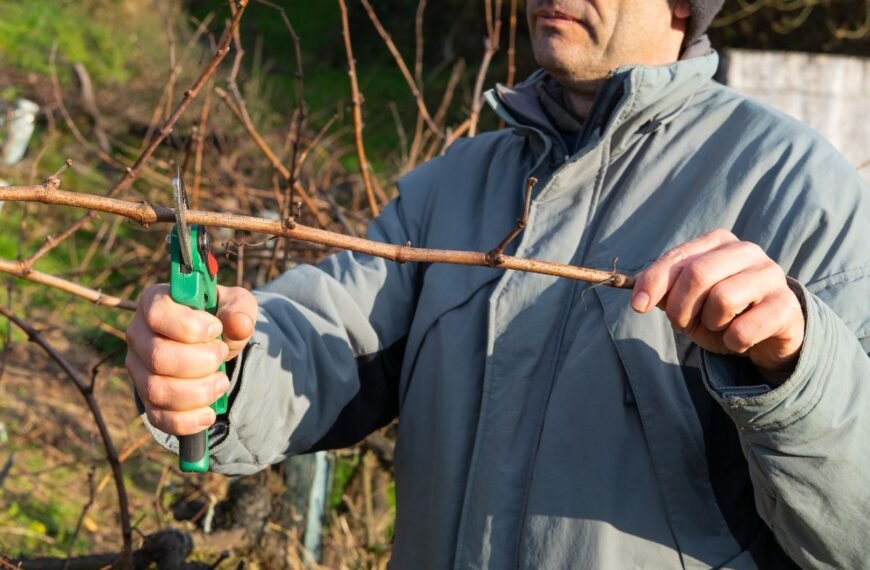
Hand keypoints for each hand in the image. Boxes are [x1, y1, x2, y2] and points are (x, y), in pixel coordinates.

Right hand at [126, 284, 256, 435]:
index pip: (156, 313)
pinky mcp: (146, 398)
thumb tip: (239, 325)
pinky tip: (209, 413)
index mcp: (154, 302)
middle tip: (221, 354)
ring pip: (157, 390)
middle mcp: (138, 335)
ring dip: (199, 391)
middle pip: (158, 357)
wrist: (216, 343)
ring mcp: (138, 369)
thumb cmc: (221, 317)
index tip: (216, 329)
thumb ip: (239, 310)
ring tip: (221, 381)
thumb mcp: (236, 305)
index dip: (189, 326)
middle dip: (201, 361)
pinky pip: (158, 418)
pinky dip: (187, 421)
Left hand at [631, 229, 804, 374]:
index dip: (652, 283)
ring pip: (722, 299)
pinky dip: (732, 342)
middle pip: (698, 274)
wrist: (767, 335)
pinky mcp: (786, 306)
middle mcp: (747, 251)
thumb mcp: (686, 301)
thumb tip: (639, 297)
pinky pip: (743, 330)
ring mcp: (771, 275)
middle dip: (680, 307)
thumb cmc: (720, 312)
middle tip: (683, 324)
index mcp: (718, 242)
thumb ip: (664, 292)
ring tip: (719, 326)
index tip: (638, 306)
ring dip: (710, 323)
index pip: (677, 258)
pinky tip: (740, 339)